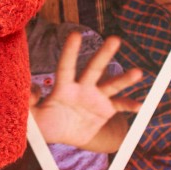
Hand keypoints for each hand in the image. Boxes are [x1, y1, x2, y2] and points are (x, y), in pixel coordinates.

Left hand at [30, 32, 142, 148]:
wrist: (67, 135)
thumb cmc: (48, 123)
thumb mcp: (35, 119)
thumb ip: (29, 104)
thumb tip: (33, 90)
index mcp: (64, 87)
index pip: (66, 67)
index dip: (69, 52)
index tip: (75, 34)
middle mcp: (82, 87)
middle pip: (93, 68)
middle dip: (104, 54)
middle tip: (115, 39)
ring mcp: (97, 97)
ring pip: (112, 84)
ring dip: (125, 79)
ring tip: (138, 73)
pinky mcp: (107, 108)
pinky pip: (120, 105)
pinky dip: (130, 105)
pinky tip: (140, 106)